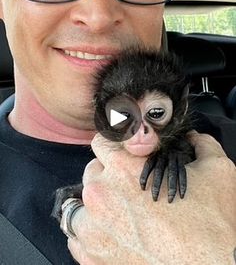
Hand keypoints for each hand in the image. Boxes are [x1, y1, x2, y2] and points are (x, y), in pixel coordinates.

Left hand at [67, 132, 235, 264]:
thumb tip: (194, 138)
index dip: (113, 148)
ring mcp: (92, 228)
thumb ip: (201, 144)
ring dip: (96, 206)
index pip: (101, 142)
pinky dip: (91, 232)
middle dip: (107, 176)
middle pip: (92, 173)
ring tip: (121, 214)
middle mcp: (102, 194)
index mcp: (124, 167)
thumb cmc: (213, 226)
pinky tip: (112, 234)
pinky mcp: (91, 258)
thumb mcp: (217, 172)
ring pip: (81, 204)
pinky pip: (77, 237)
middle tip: (129, 190)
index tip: (120, 158)